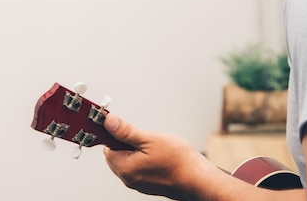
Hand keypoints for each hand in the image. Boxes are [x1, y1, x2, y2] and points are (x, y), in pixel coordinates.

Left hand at [102, 113, 222, 199]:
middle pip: (116, 153)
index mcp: (125, 167)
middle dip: (126, 142)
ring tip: (153, 146)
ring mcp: (138, 182)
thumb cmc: (179, 162)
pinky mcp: (147, 184)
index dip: (113, 133)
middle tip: (143, 137)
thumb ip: (125, 131)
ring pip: (128, 159)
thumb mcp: (149, 139)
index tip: (119, 124)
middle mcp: (128, 178)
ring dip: (136, 150)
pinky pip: (138, 167)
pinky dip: (143, 158)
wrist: (198, 179)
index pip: (107, 146)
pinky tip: (157, 155)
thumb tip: (109, 122)